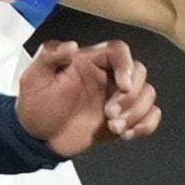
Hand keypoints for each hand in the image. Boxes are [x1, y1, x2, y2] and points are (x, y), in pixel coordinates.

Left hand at [17, 39, 161, 156]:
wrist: (38, 138)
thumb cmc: (35, 105)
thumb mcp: (34, 78)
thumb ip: (49, 57)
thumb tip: (72, 45)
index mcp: (89, 61)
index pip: (119, 51)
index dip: (126, 65)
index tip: (123, 85)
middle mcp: (108, 76)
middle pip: (139, 72)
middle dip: (131, 95)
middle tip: (110, 113)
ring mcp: (118, 98)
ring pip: (148, 94)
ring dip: (137, 112)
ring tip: (114, 127)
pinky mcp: (124, 118)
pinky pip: (150, 116)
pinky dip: (146, 125)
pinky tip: (127, 135)